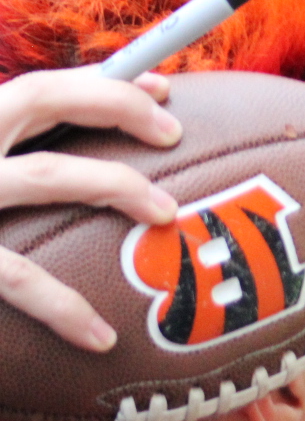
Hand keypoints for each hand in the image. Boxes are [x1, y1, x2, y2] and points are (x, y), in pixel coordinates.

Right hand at [0, 70, 180, 350]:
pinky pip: (16, 277)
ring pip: (49, 174)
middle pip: (40, 96)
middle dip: (115, 104)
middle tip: (173, 132)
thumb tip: (84, 156)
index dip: (105, 82)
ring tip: (165, 211)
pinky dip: (64, 308)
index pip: (39, 84)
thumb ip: (10, 154)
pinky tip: (100, 338)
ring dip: (116, 184)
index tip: (162, 89)